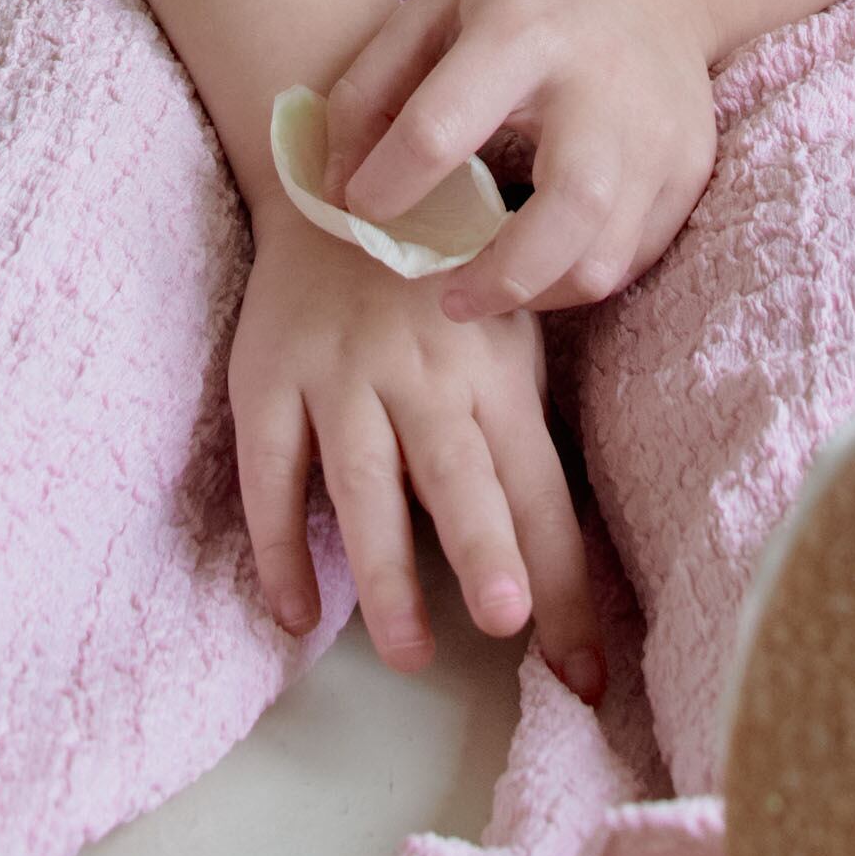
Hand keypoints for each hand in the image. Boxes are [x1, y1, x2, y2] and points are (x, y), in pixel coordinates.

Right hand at [231, 199, 603, 697]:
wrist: (332, 181)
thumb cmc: (440, 279)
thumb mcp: (504, 330)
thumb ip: (521, 425)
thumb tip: (555, 554)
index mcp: (491, 370)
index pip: (538, 490)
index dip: (564, 585)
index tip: (586, 675)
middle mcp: (420, 373)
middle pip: (456, 471)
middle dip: (483, 544)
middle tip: (506, 619)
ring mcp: (337, 375)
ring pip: (362, 480)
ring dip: (385, 571)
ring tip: (408, 654)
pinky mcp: (267, 379)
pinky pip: (268, 472)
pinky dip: (278, 544)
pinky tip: (295, 612)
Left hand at [321, 0, 719, 323]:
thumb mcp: (437, 3)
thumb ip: (372, 87)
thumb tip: (332, 189)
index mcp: (520, 31)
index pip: (441, 128)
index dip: (387, 186)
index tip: (361, 211)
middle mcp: (600, 86)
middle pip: (565, 210)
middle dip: (495, 278)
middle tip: (444, 297)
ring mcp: (658, 134)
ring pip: (605, 258)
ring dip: (536, 293)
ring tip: (489, 283)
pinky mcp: (689, 169)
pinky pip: (632, 258)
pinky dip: (578, 277)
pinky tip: (539, 261)